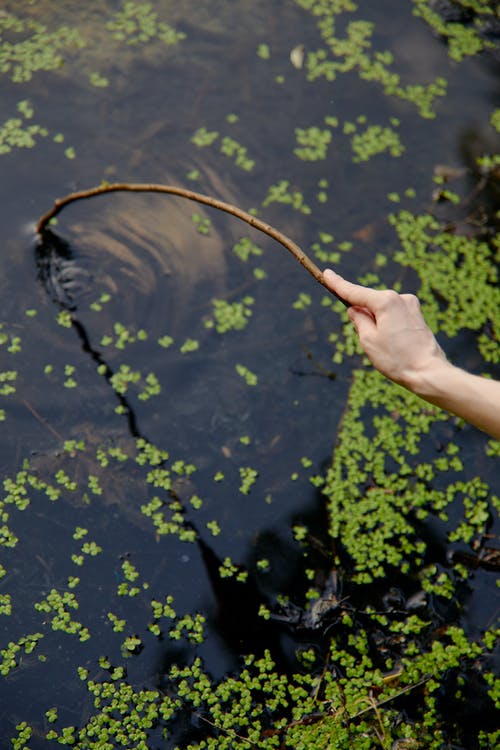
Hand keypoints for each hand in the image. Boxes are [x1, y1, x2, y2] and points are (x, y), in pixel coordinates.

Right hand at [322, 269, 447, 389]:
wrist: (429, 372)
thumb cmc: (397, 359)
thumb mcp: (368, 340)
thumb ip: (358, 320)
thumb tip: (355, 309)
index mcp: (386, 301)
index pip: (355, 292)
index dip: (338, 284)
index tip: (326, 273)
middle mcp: (400, 298)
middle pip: (369, 302)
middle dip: (362, 316)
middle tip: (368, 342)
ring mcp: (411, 305)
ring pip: (382, 310)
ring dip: (376, 323)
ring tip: (386, 348)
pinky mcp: (416, 315)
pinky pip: (393, 315)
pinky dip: (387, 325)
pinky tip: (393, 344)